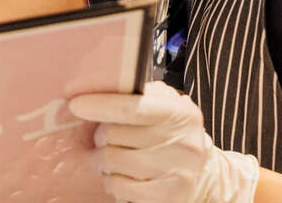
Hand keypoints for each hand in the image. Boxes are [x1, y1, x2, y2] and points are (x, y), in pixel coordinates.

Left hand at [68, 82, 257, 202]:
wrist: (206, 175)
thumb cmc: (175, 136)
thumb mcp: (167, 107)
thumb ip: (139, 95)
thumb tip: (99, 89)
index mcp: (179, 112)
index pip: (130, 107)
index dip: (98, 105)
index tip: (75, 105)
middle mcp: (182, 141)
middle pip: (114, 134)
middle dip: (100, 136)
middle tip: (103, 138)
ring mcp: (177, 171)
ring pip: (112, 161)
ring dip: (102, 160)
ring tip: (109, 158)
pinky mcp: (169, 196)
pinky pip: (120, 188)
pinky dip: (112, 182)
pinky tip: (118, 177)